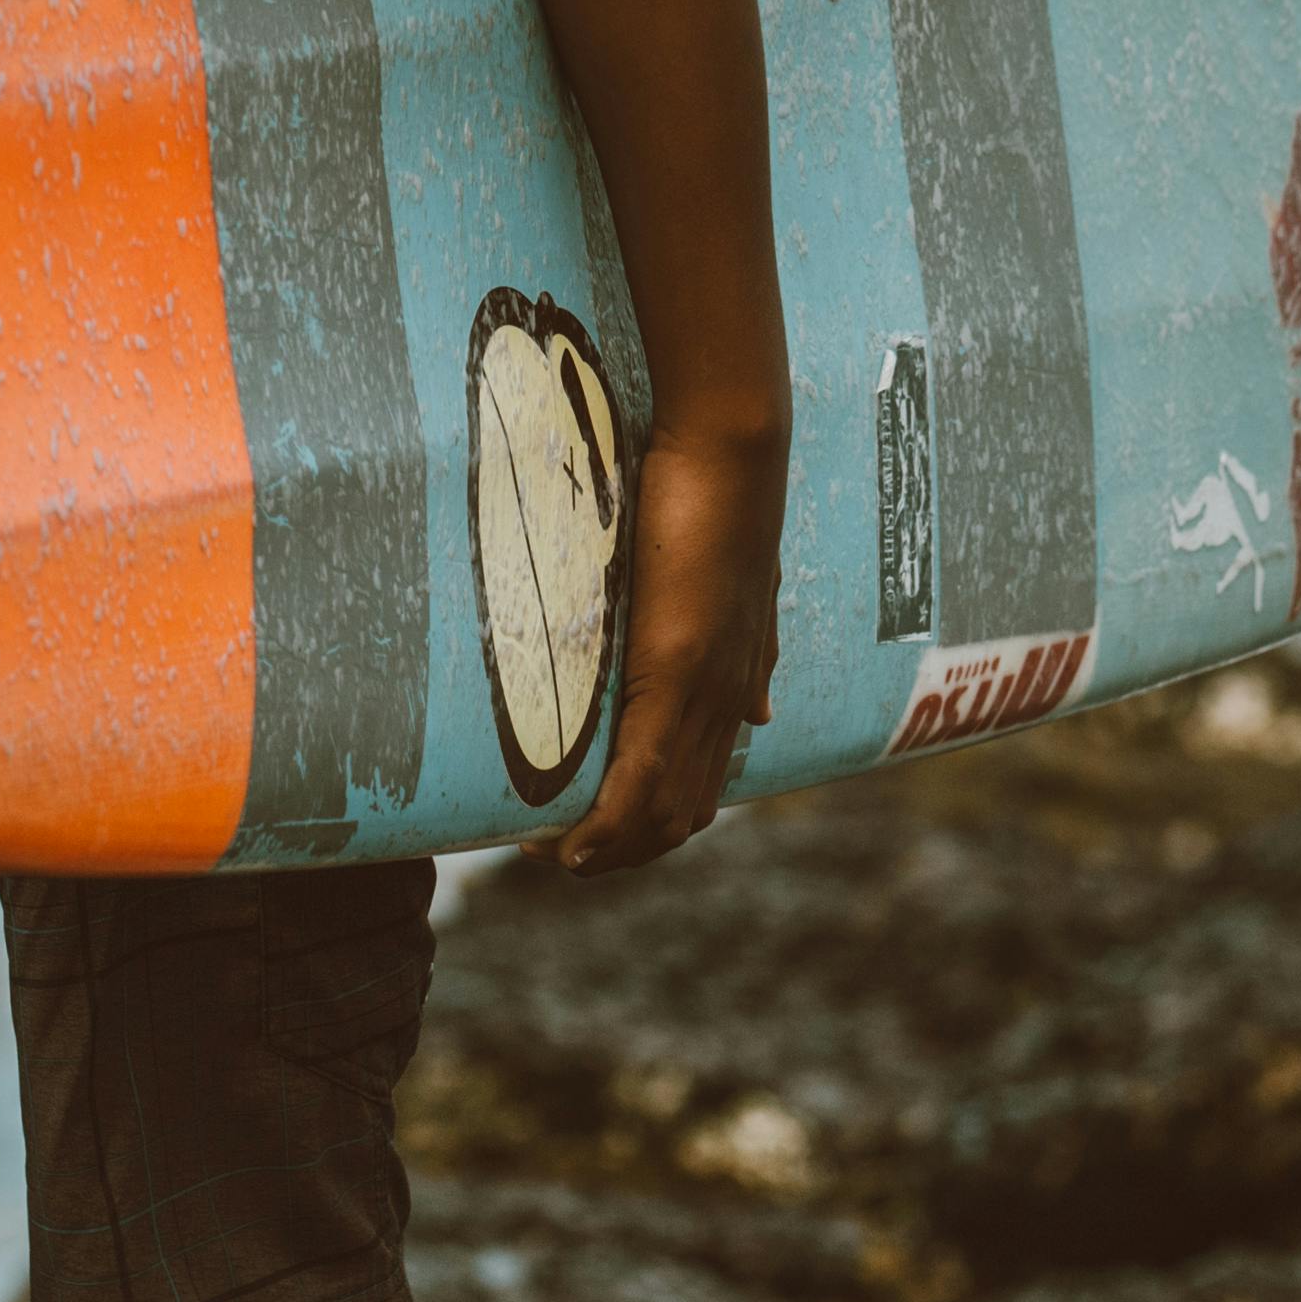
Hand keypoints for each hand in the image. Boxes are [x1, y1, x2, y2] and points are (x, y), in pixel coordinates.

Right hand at [556, 419, 785, 876]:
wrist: (733, 449)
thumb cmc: (717, 497)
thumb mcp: (735, 591)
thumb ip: (749, 655)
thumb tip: (762, 714)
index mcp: (735, 685)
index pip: (699, 790)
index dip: (646, 827)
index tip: (586, 828)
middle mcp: (726, 701)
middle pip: (680, 819)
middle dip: (615, 852)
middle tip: (548, 848)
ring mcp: (704, 691)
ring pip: (661, 815)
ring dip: (599, 848)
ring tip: (539, 848)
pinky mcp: (675, 673)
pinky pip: (641, 778)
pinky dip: (604, 826)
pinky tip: (565, 843)